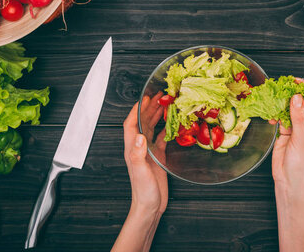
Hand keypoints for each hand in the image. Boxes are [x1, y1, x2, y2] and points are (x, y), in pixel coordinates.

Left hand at [123, 94, 167, 214]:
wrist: (150, 206)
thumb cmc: (143, 192)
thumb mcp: (141, 172)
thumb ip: (138, 154)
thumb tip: (139, 136)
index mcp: (133, 149)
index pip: (130, 124)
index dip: (136, 110)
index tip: (144, 99)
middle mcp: (139, 148)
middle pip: (142, 123)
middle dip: (148, 108)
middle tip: (158, 97)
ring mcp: (149, 152)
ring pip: (151, 129)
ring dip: (156, 116)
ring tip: (164, 105)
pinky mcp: (158, 157)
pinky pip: (161, 139)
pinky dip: (166, 130)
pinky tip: (172, 124)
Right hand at [270, 78, 303, 194]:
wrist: (290, 182)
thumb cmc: (302, 165)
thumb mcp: (301, 139)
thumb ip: (299, 117)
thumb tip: (297, 97)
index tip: (297, 81)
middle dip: (293, 93)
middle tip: (281, 87)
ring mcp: (299, 126)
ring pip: (291, 107)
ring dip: (282, 102)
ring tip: (272, 99)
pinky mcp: (286, 130)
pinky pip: (281, 116)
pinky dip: (275, 114)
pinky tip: (270, 117)